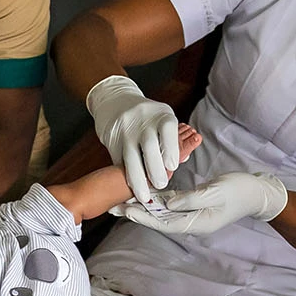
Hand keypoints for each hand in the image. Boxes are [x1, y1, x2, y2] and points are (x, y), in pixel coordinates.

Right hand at [86, 75, 179, 204]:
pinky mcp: (111, 137)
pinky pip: (119, 159)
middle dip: (155, 169)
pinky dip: (124, 174)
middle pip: (149, 146)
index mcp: (162, 114)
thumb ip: (173, 139)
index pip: (168, 130)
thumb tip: (184, 157)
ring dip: (137, 178)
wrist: (115, 100)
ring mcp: (125, 129)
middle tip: (160, 184)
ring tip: (143, 195)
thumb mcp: (163, 118)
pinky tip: (129, 185)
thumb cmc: (147, 115)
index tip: (172, 166)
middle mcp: (143, 120)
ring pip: (131, 156)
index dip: (171, 149)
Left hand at [119, 172, 287, 235]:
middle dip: (134, 211)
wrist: (259, 192)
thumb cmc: (240, 191)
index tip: (124, 208)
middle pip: (156, 218)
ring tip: (119, 197)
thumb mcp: (216, 192)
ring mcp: (191, 213)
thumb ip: (192, 199)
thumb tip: (168, 203)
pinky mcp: (192, 203)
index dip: (142, 215)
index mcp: (195, 223)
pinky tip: (140, 191)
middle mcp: (190, 221)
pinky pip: (169, 201)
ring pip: (160, 210)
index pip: (163, 222)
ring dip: (141, 203)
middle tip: (110, 205)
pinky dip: (155, 197)